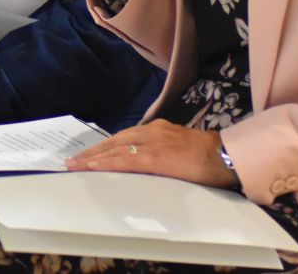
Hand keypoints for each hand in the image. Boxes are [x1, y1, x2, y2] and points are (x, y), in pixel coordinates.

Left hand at [65, 119, 237, 188]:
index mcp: (158, 130)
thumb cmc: (208, 157)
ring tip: (75, 165)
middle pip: (114, 141)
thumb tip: (146, 165)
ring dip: (93, 158)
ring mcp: (153, 143)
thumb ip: (162, 154)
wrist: (225, 156)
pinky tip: (93, 167)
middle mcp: (152, 131)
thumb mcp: (179, 150)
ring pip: (115, 149)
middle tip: (72, 161)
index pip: (124, 137)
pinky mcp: (156, 157)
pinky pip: (125, 160)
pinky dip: (106, 163)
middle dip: (92, 151)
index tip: (88, 154)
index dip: (104, 146)